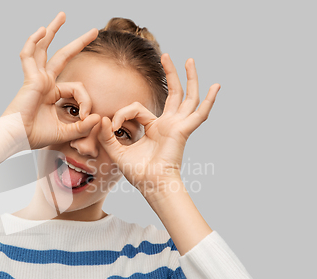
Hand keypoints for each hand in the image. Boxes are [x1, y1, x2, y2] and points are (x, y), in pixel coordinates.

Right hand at [2, 12, 100, 149]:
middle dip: (79, 42)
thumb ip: (83, 126)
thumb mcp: (66, 131)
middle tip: (94, 31)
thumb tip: (99, 117)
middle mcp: (45, 82)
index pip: (78, 88)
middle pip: (62, 56)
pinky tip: (41, 30)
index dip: (86, 101)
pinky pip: (28, 55)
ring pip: (44, 48)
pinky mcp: (29, 78)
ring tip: (63, 16)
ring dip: (53, 31)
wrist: (17, 138)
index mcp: (52, 93)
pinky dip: (32, 42)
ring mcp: (36, 78)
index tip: (85, 116)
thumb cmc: (36, 136)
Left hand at [98, 53, 220, 196]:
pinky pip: (199, 114)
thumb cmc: (138, 173)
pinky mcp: (183, 131)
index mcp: (154, 128)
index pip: (137, 108)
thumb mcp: (117, 151)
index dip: (121, 113)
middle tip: (166, 55)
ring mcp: (178, 126)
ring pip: (187, 97)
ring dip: (189, 78)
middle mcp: (169, 124)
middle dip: (170, 74)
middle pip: (173, 93)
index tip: (111, 125)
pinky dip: (209, 101)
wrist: (151, 185)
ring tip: (189, 59)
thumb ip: (107, 135)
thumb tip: (100, 118)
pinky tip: (216, 86)